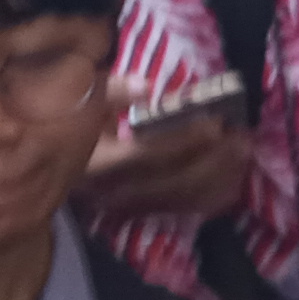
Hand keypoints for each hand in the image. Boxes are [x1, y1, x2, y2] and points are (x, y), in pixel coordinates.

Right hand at [78, 92, 251, 224]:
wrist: (54, 162)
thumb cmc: (71, 122)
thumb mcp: (82, 100)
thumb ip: (111, 92)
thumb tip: (145, 88)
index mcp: (96, 164)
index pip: (145, 156)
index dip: (182, 141)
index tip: (215, 122)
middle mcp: (115, 193)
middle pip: (173, 183)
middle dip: (213, 160)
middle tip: (241, 137)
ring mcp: (132, 207)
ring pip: (184, 199)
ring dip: (220, 176)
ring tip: (244, 150)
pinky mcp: (146, 212)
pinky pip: (186, 208)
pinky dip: (214, 192)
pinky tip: (235, 174)